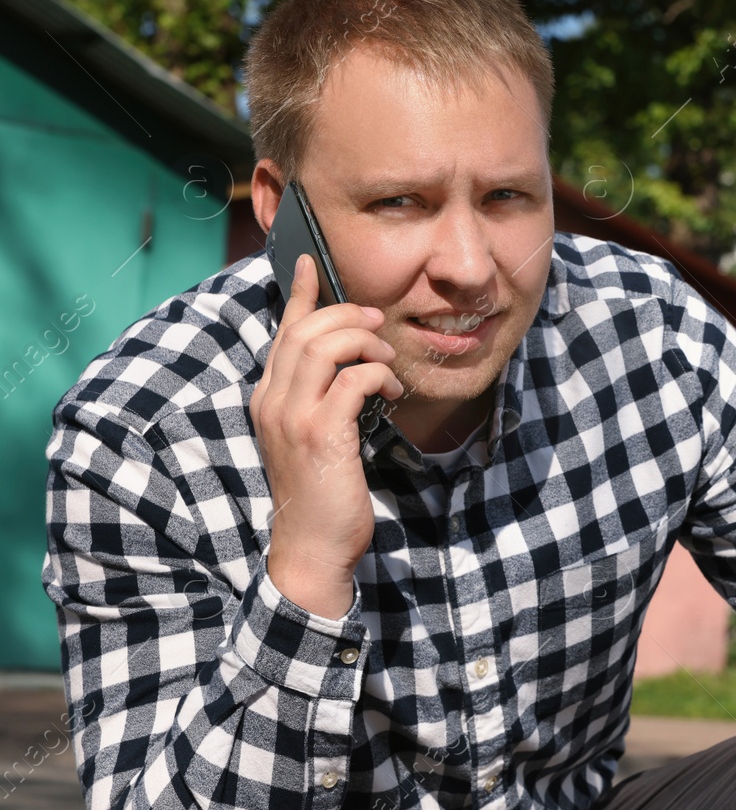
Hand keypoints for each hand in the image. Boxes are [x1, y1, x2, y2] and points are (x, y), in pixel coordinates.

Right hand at [250, 253, 403, 617]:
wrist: (313, 546)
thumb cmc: (323, 492)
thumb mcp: (316, 437)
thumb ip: (322, 400)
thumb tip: (353, 368)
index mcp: (268, 398)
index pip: (282, 332)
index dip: (298, 294)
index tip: (310, 263)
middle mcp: (272, 401)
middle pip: (305, 330)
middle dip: (346, 314)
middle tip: (377, 323)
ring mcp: (293, 417)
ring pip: (326, 346)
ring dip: (365, 343)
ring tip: (387, 363)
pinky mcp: (322, 434)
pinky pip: (353, 381)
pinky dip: (379, 377)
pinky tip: (393, 395)